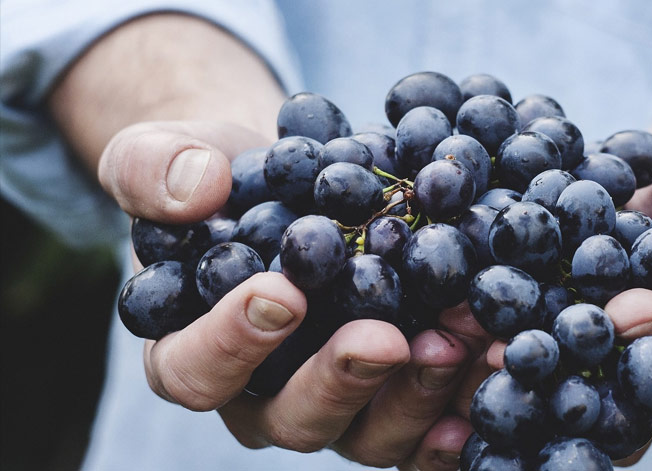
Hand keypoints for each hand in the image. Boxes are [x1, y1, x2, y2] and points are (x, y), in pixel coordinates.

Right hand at [103, 120, 479, 469]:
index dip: (232, 343)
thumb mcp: (164, 156)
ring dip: (418, 394)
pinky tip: (497, 374)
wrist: (289, 182)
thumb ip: (154, 169)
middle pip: (293, 418)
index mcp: (192, 352)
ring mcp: (336, 403)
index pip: (195, 370)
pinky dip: (462, 408)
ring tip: (461, 342)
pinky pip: (426, 427)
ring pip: (370, 432)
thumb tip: (196, 188)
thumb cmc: (218, 178)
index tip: (281, 292)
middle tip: (386, 338)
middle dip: (342, 380)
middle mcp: (263, 396)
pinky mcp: (393, 396)